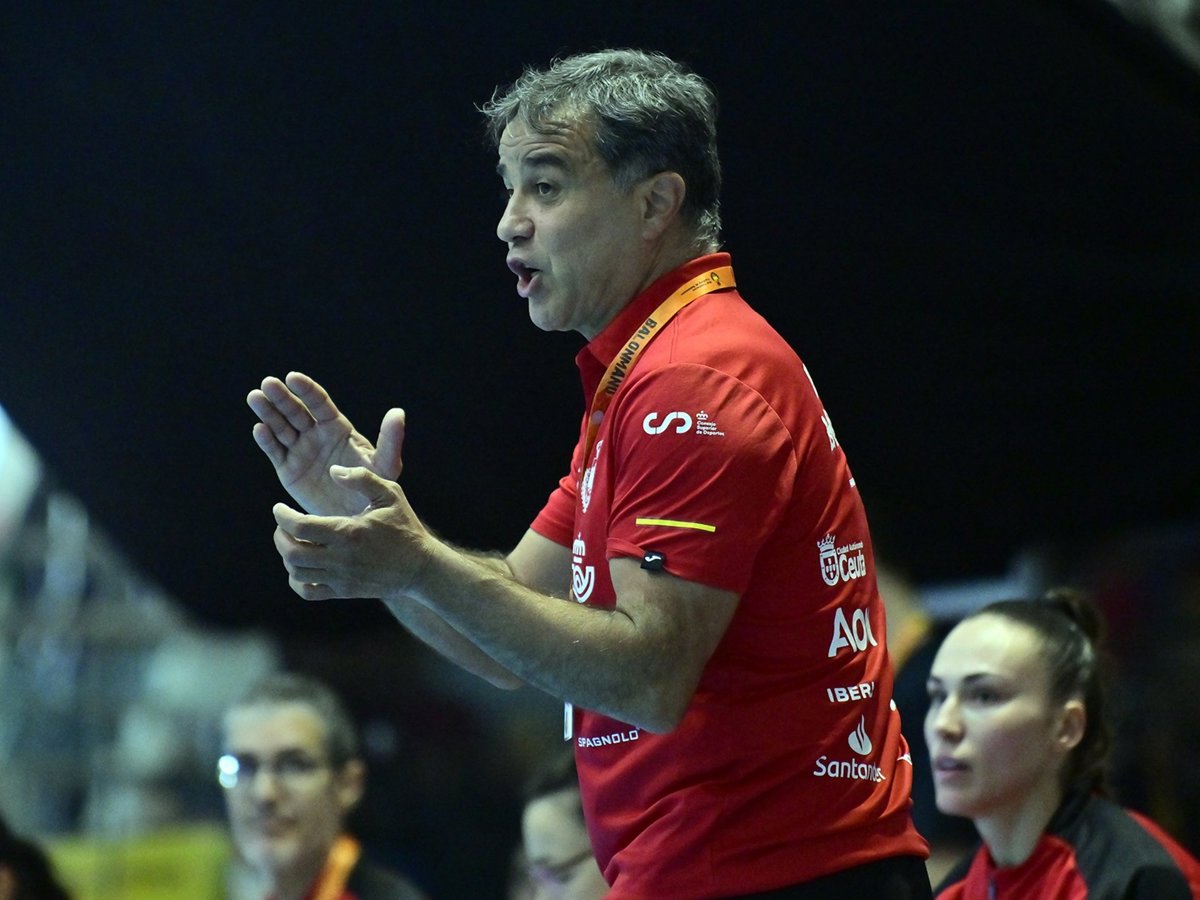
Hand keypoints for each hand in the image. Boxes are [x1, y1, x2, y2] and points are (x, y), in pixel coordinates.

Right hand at [247, 372, 405, 515]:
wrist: (356, 519)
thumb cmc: (375, 489)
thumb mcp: (386, 465)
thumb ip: (390, 439)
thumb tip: (398, 412)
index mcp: (337, 428)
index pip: (319, 404)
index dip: (306, 390)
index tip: (292, 377)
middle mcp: (316, 435)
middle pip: (296, 412)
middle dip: (282, 397)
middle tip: (268, 384)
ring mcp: (300, 451)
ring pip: (281, 427)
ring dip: (268, 413)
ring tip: (255, 397)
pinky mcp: (288, 470)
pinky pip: (275, 452)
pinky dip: (266, 441)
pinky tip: (260, 430)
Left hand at [271, 466, 430, 600]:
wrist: (420, 567)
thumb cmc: (404, 526)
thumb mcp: (390, 494)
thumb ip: (362, 478)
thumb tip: (333, 471)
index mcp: (349, 532)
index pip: (301, 526)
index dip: (283, 516)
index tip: (280, 508)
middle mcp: (341, 558)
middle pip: (292, 553)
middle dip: (280, 536)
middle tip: (284, 526)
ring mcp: (341, 578)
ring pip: (297, 572)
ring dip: (288, 556)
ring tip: (294, 542)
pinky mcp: (343, 592)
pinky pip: (308, 592)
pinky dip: (296, 580)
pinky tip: (303, 566)